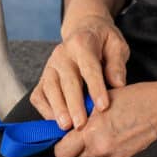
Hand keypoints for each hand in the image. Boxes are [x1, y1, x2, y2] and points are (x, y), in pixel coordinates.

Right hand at [30, 15, 129, 130]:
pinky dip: (45, 110)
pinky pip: (39, 95)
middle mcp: (62, 53)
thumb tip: (118, 84)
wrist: (85, 30)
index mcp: (82, 43)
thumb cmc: (103, 42)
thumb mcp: (116, 45)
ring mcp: (50, 66)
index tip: (103, 106)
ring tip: (66, 126)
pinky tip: (56, 123)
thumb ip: (117, 64)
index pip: (89, 67)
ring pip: (50, 88)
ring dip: (57, 109)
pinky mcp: (43, 78)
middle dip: (74, 104)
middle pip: (67, 80)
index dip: (96, 87)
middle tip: (81, 124)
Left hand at [54, 81, 156, 156]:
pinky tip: (106, 143)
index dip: (58, 142)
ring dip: (84, 155)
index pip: (61, 151)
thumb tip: (67, 118)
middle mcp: (101, 150)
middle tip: (75, 135)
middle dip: (70, 150)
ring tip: (91, 138)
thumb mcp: (102, 98)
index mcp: (92, 132)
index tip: (62, 133)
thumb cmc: (134, 98)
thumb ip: (83, 112)